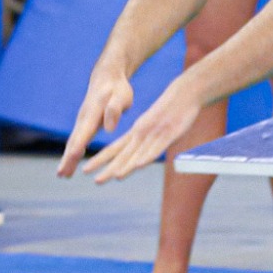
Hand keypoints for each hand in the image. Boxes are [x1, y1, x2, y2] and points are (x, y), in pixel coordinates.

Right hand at [58, 70, 135, 176]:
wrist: (107, 77)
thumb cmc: (117, 88)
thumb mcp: (121, 96)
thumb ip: (115, 109)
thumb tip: (110, 128)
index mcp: (92, 114)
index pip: (84, 133)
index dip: (78, 146)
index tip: (71, 159)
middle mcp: (83, 119)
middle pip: (74, 141)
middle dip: (67, 158)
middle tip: (61, 174)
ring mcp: (82, 122)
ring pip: (73, 142)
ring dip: (67, 158)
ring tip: (62, 175)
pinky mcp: (84, 124)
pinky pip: (77, 141)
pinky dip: (72, 153)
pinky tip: (70, 164)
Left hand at [75, 81, 200, 184]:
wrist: (186, 92)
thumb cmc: (171, 109)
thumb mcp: (153, 125)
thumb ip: (144, 140)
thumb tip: (136, 157)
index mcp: (137, 131)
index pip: (114, 148)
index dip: (100, 159)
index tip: (86, 169)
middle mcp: (142, 133)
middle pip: (123, 153)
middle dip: (109, 168)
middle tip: (96, 181)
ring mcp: (155, 133)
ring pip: (138, 152)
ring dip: (127, 165)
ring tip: (116, 176)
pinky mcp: (170, 133)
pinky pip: (158, 147)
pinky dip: (148, 156)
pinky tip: (140, 165)